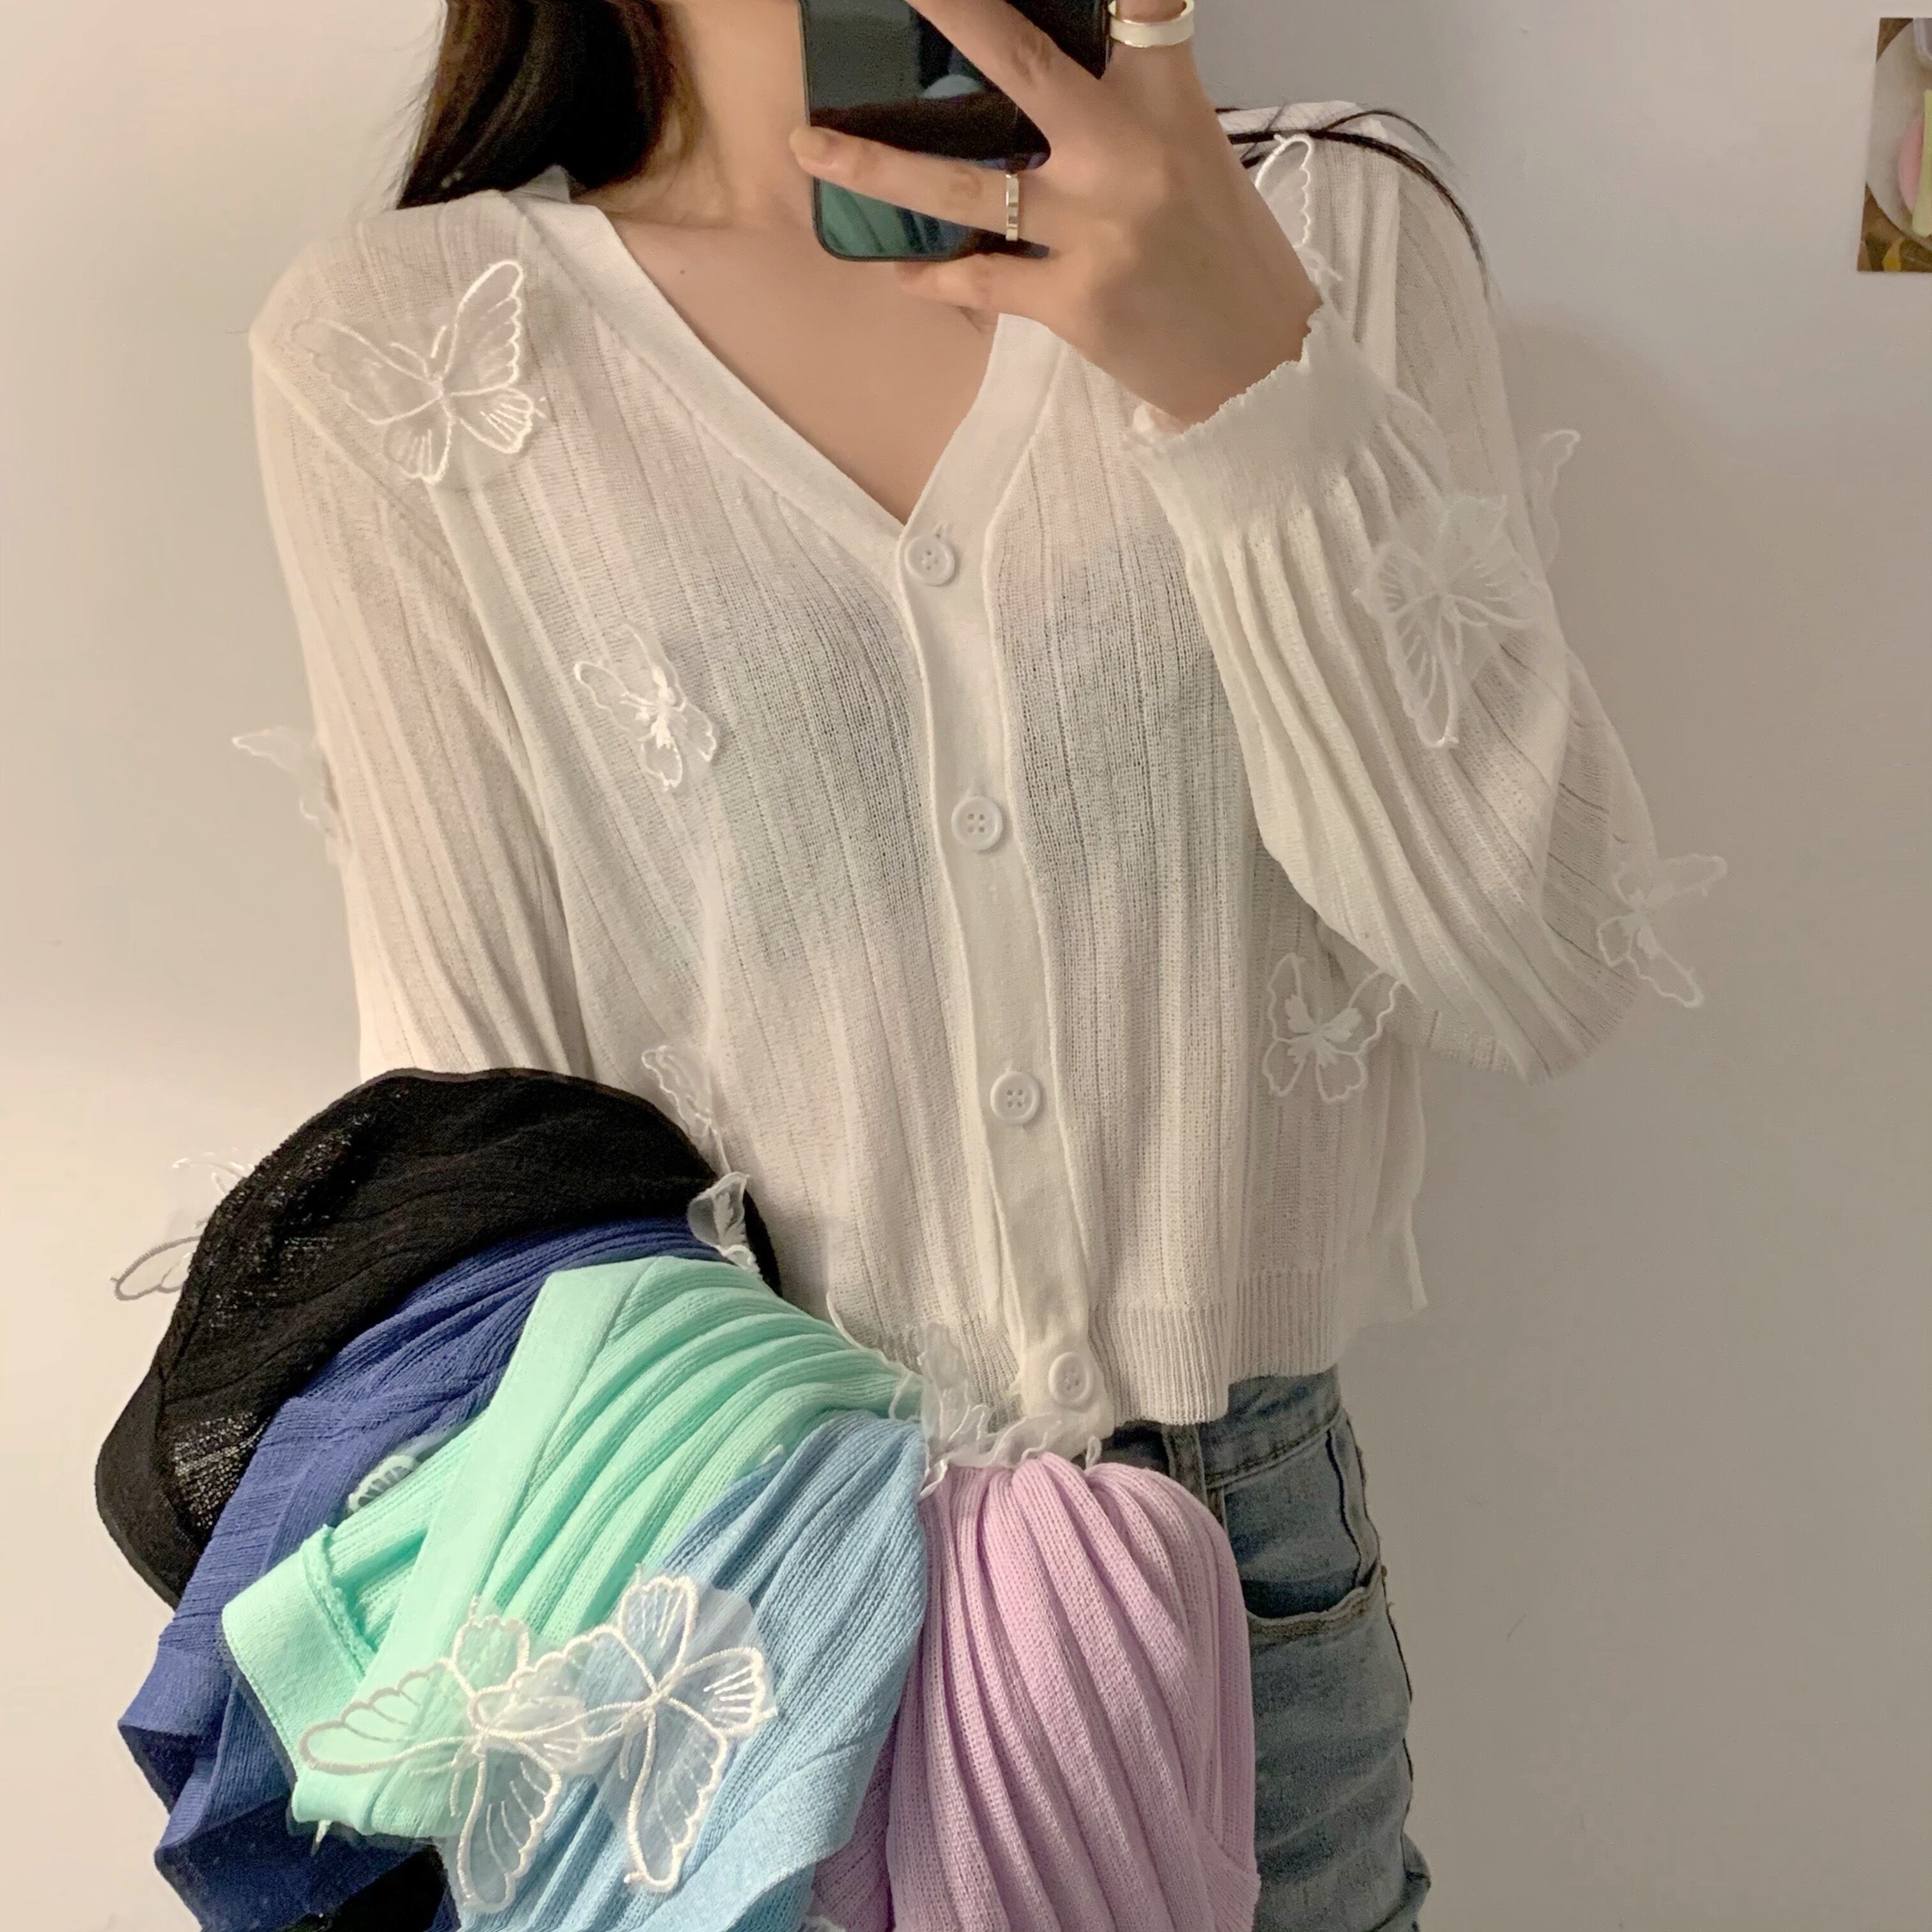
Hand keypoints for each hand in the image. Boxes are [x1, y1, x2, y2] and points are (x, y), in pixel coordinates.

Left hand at [786, 0, 1323, 428]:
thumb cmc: (1222, 256)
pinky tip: (896, 269)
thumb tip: (1036, 74)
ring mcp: (1098, 232)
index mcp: (1168, 105)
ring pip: (968, 187)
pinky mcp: (1075, 302)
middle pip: (1023, 65)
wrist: (1261, 371)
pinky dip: (933, 277)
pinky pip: (982, 280)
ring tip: (810, 146)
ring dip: (878, 167)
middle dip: (951, 11)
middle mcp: (1129, 157)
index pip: (1137, 5)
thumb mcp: (1192, 154)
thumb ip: (1126, 104)